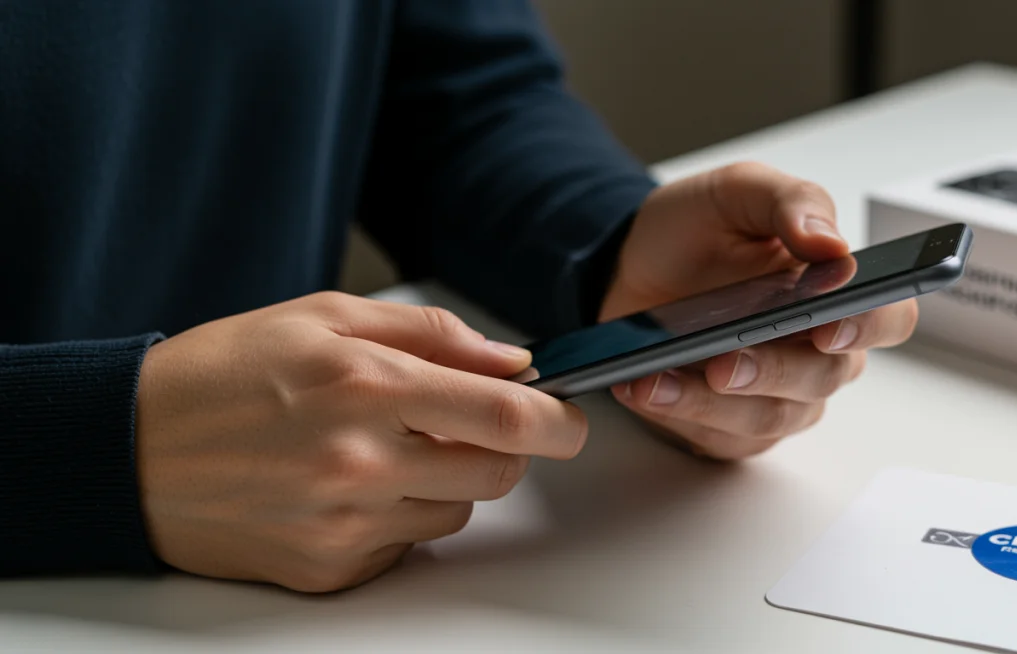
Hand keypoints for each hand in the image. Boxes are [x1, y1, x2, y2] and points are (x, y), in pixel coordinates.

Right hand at [136, 292, 585, 591]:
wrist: (127, 449)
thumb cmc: (224, 373)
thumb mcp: (325, 318)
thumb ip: (430, 333)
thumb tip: (510, 359)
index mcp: (367, 386)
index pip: (506, 417)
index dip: (556, 419)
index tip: (566, 416)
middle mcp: (362, 462)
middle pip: (498, 472)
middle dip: (502, 446)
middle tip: (460, 421)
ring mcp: (345, 523)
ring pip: (457, 509)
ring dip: (444, 478)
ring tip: (381, 447)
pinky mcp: (329, 568)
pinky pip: (406, 543)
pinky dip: (398, 514)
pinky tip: (345, 485)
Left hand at [600, 162, 917, 459]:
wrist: (629, 267)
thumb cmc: (694, 232)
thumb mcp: (736, 192)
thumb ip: (790, 202)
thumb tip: (831, 245)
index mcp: (836, 291)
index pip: (887, 318)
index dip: (868, 327)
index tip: (828, 326)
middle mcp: (818, 351)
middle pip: (825, 377)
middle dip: (772, 372)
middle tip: (725, 362)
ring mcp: (779, 395)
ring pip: (770, 417)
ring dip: (711, 402)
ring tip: (659, 377)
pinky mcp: (733, 428)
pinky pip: (721, 438)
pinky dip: (679, 415)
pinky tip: (642, 388)